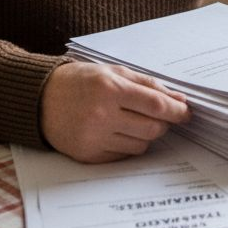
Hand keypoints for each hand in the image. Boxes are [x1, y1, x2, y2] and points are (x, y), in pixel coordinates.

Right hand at [39, 61, 190, 162]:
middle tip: (158, 115)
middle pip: (153, 128)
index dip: (177, 111)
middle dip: (163, 123)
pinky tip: (116, 131)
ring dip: (145, 134)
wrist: (41, 100)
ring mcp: (94, 138)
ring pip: (141, 145)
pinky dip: (127, 145)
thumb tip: (178, 100)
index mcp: (110, 89)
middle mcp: (102, 115)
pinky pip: (123, 155)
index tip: (186, 113)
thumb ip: (148, 84)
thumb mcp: (113, 72)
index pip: (157, 105)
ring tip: (131, 121)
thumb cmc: (81, 81)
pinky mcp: (89, 155)